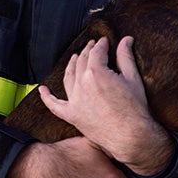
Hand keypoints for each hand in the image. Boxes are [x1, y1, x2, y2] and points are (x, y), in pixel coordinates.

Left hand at [39, 36, 174, 175]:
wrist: (130, 137)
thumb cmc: (135, 109)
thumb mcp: (133, 79)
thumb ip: (126, 57)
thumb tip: (126, 39)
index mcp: (96, 72)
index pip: (96, 52)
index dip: (101, 44)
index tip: (104, 42)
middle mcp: (81, 84)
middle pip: (82, 62)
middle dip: (88, 51)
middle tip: (93, 46)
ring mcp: (74, 100)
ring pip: (68, 77)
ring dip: (71, 65)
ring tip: (75, 58)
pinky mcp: (72, 115)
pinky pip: (54, 105)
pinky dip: (47, 97)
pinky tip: (42, 90)